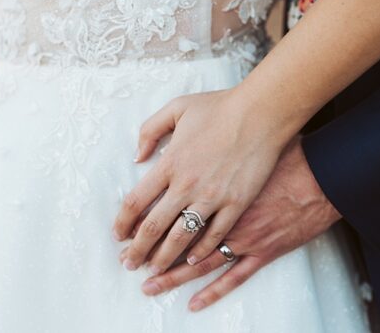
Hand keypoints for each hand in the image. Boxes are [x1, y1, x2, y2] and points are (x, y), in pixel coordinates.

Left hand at [112, 89, 288, 274]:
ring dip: (165, 258)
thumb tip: (136, 157)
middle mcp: (187, 184)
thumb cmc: (220, 107)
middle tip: (129, 264)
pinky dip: (201, 251)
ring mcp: (213, 197)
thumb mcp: (177, 108)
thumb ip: (150, 130)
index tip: (117, 235)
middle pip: (154, 227)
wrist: (262, 113)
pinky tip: (192, 260)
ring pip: (181, 238)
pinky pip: (215, 235)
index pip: (136, 201)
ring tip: (154, 271)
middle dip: (137, 250)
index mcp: (170, 163)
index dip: (122, 222)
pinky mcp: (237, 204)